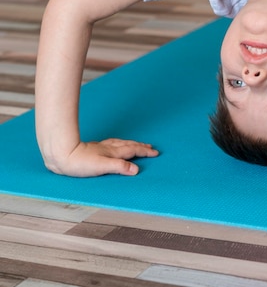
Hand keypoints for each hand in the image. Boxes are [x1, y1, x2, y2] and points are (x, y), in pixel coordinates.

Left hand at [44, 139, 158, 176]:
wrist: (63, 155)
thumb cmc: (80, 163)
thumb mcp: (102, 167)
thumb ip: (119, 167)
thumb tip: (136, 169)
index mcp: (113, 153)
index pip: (133, 151)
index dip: (145, 152)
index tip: (155, 153)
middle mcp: (110, 148)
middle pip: (130, 145)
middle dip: (141, 147)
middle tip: (151, 147)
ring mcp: (103, 147)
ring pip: (122, 143)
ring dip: (132, 144)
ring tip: (138, 144)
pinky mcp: (95, 148)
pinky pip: (114, 143)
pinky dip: (121, 143)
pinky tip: (117, 145)